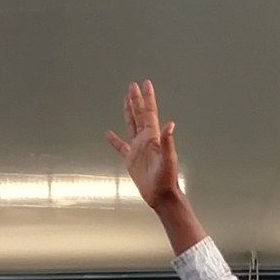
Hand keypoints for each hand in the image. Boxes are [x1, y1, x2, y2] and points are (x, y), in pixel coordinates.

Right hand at [106, 79, 186, 214]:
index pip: (149, 113)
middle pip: (139, 115)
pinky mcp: (131, 160)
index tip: (145, 83)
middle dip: (136, 100)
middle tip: (132, 85)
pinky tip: (109, 134)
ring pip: (131, 125)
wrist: (161, 196)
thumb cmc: (167, 180)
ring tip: (126, 99)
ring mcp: (137, 149)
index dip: (147, 98)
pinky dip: (114, 140)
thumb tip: (171, 124)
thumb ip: (167, 142)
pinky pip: (120, 147)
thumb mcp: (168, 160)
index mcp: (153, 137)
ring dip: (128, 112)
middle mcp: (145, 140)